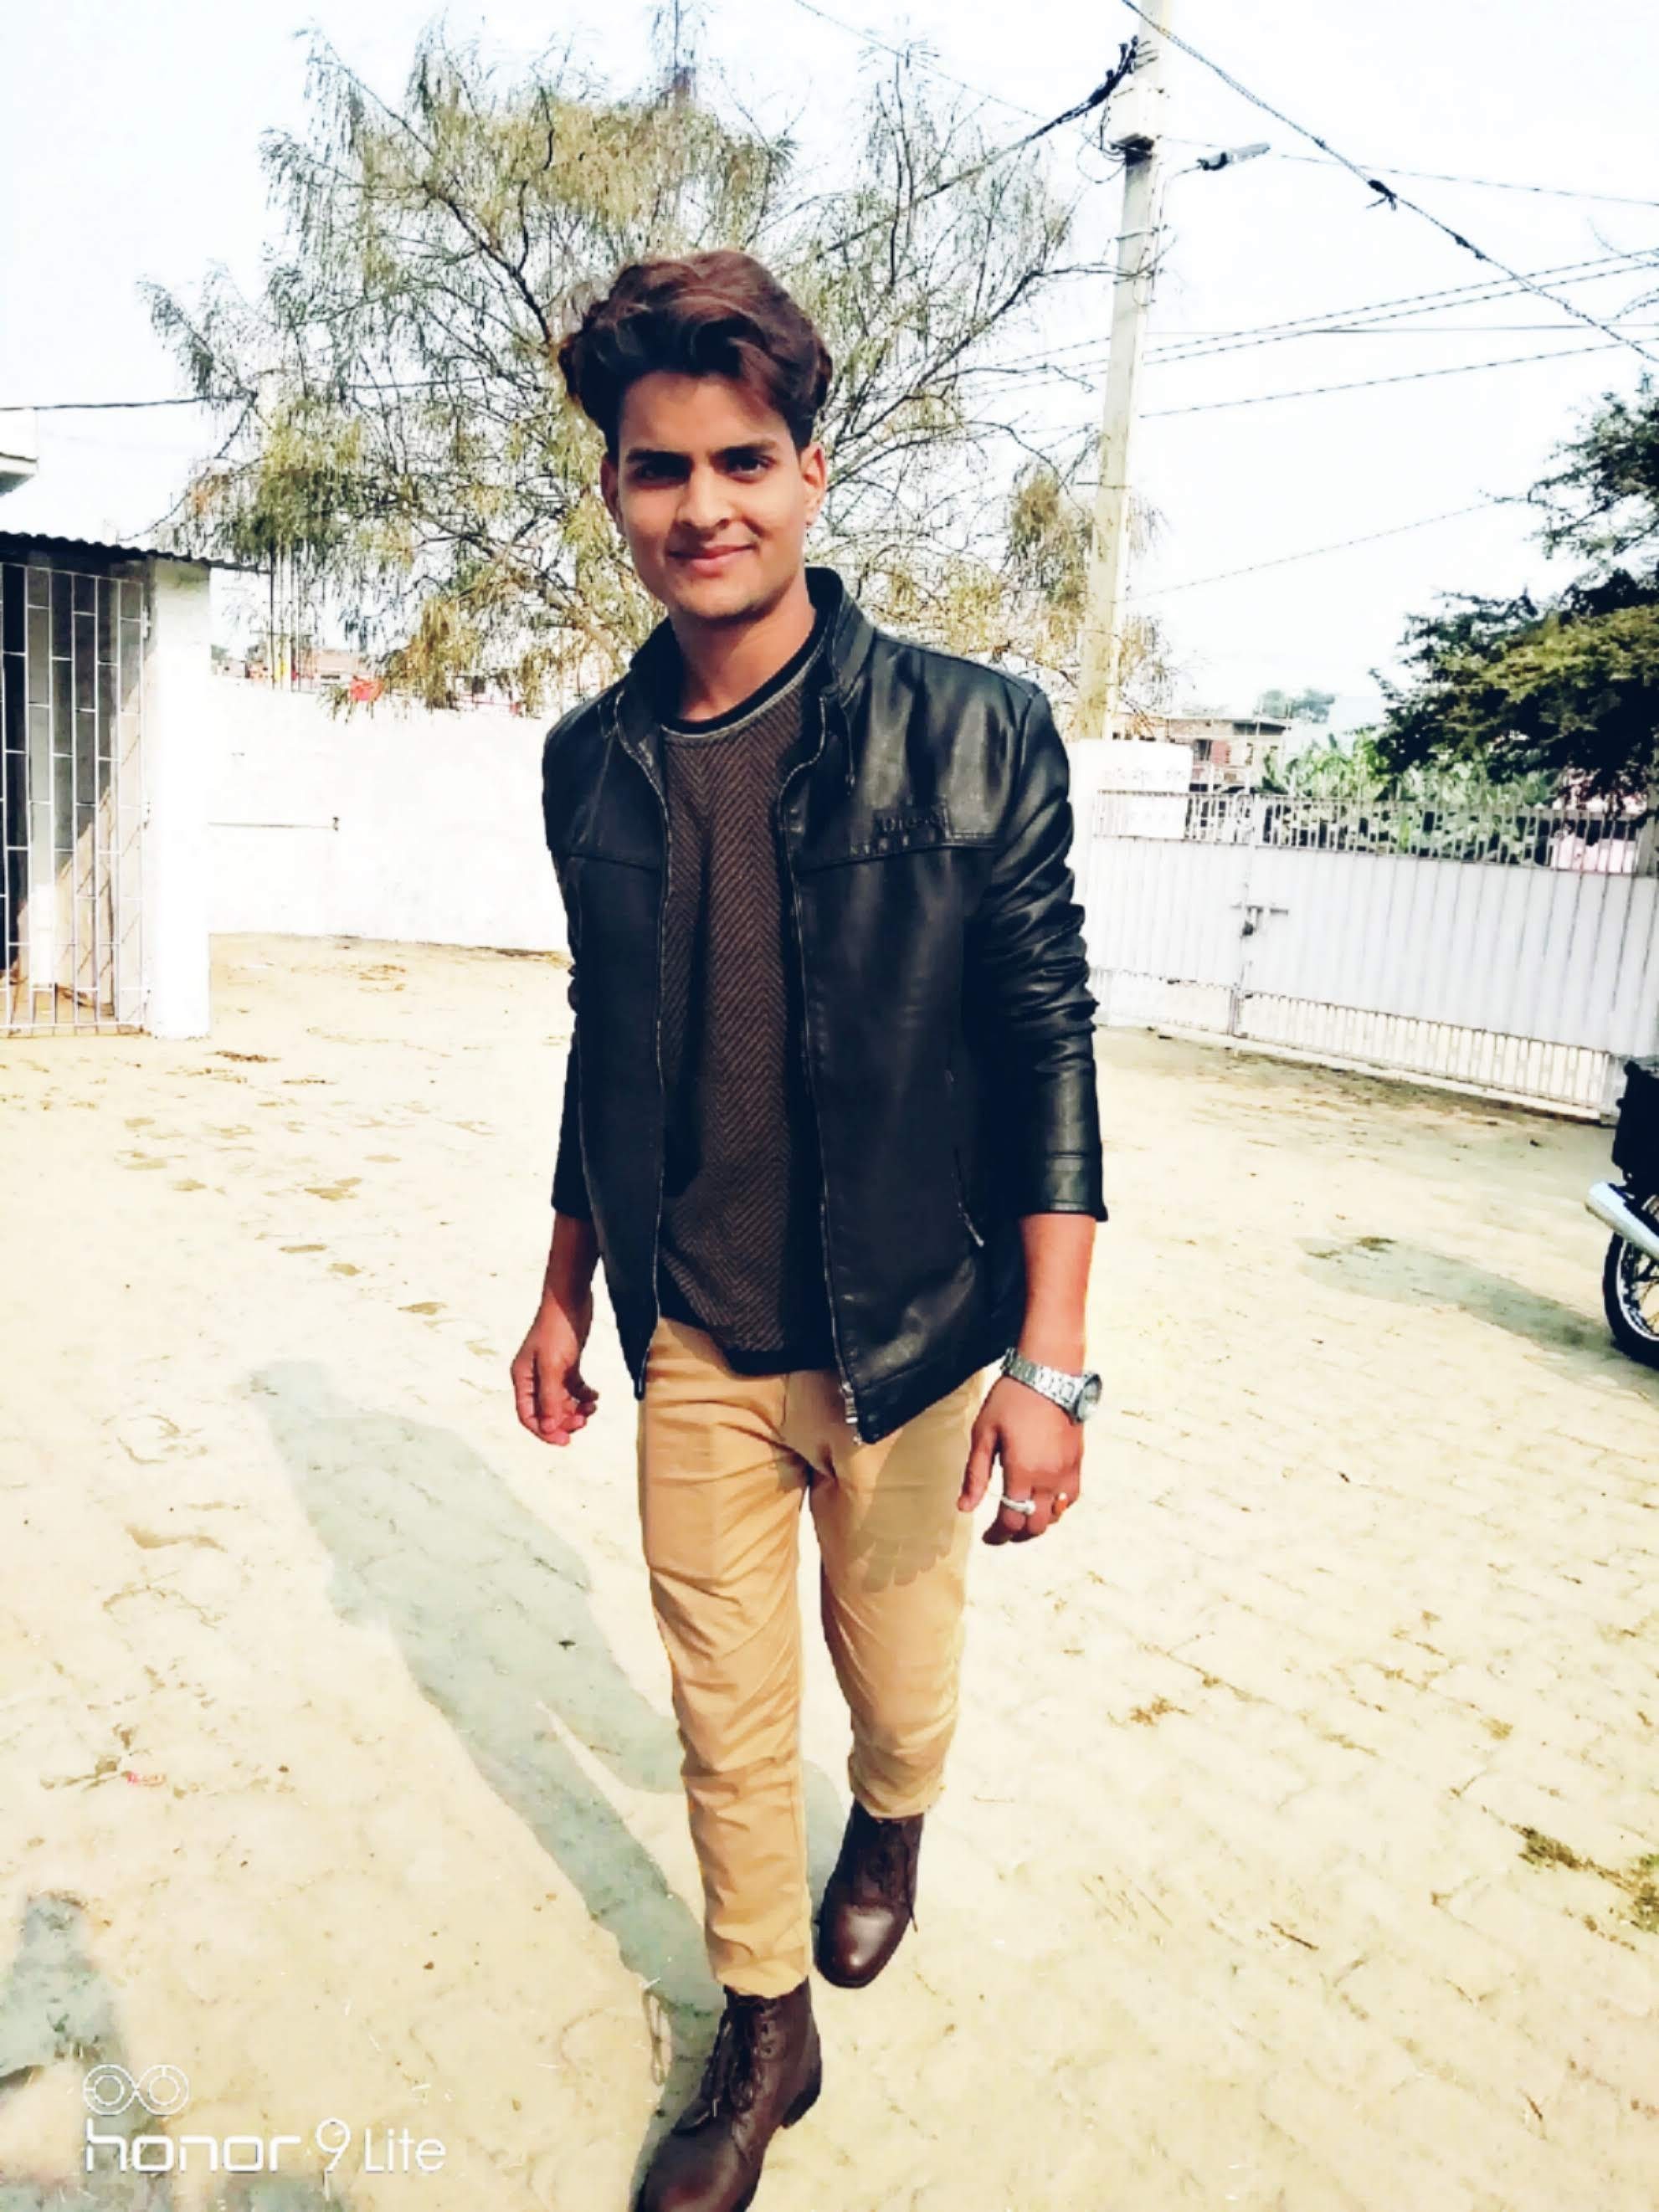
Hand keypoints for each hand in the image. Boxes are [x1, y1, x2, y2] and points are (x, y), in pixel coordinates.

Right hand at [511, 1289, 598, 1444]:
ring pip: (561, 1401)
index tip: (565, 1441)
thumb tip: (549, 1428)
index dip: (545, 1431)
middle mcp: (533, 1377)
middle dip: (564, 1420)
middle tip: (583, 1422)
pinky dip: (584, 1395)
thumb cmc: (557, 1329)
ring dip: (576, 1409)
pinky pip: (573, 1388)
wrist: (571, 1298)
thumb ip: (550, 1398)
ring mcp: (550, 1370)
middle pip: (546, 1411)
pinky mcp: (566, 1363)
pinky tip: (595, 1395)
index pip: (528, 1415)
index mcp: (522, 1378)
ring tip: (592, 1408)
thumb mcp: (552, 1366)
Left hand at [957, 1375, 1081, 1542]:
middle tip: (1002, 1532)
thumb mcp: (984, 1434)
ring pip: (1057, 1515)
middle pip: (1036, 1526)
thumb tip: (965, 1507)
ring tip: (1021, 1517)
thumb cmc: (1011, 1399)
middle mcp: (1049, 1478)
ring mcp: (1067, 1471)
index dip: (997, 1536)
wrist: (1048, 1373)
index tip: (987, 1538)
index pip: (1012, 1521)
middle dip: (1017, 1535)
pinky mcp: (1078, 1461)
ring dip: (1038, 1523)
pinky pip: (1070, 1498)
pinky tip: (1044, 1500)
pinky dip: (1057, 1507)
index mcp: (1022, 1473)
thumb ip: (975, 1474)